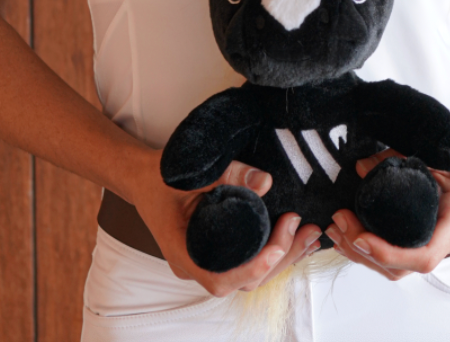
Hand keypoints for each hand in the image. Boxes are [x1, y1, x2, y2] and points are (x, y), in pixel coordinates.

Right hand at [131, 149, 321, 295]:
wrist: (140, 176)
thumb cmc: (159, 176)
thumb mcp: (190, 170)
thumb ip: (227, 174)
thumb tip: (266, 182)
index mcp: (183, 252)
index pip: (221, 278)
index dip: (254, 267)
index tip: (280, 241)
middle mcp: (194, 264)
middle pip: (242, 279)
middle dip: (280, 259)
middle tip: (307, 230)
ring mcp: (203, 261)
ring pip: (247, 275)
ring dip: (281, 258)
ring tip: (309, 234)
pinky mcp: (214, 251)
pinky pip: (245, 261)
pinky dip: (270, 252)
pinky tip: (293, 237)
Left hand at [326, 119, 449, 280]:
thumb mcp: (442, 146)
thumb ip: (402, 156)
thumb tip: (360, 167)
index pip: (424, 256)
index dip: (389, 253)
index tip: (360, 237)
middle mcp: (449, 237)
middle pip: (404, 267)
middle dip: (365, 251)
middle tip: (337, 222)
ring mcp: (441, 236)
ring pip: (400, 264)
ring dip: (366, 251)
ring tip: (338, 228)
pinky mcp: (432, 228)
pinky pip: (403, 247)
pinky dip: (376, 242)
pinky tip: (355, 226)